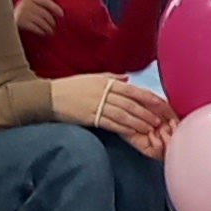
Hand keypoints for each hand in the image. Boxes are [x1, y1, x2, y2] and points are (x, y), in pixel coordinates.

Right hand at [13, 0, 64, 37]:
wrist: (2, 19)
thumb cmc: (16, 13)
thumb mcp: (26, 5)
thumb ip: (37, 6)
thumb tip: (54, 13)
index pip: (46, 1)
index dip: (55, 7)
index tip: (62, 14)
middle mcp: (27, 4)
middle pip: (44, 13)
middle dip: (51, 21)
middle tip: (54, 26)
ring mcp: (24, 13)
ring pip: (41, 21)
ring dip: (47, 27)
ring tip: (50, 31)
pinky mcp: (21, 22)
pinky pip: (35, 28)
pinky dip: (40, 31)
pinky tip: (43, 33)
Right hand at [50, 71, 173, 153]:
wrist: (51, 96)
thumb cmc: (71, 87)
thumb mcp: (92, 77)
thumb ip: (111, 77)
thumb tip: (127, 78)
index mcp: (107, 82)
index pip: (132, 90)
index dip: (147, 97)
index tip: (160, 103)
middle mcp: (104, 92)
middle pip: (130, 103)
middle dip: (146, 112)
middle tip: (159, 120)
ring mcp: (98, 105)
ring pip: (123, 114)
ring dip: (138, 121)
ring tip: (150, 128)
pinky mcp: (91, 117)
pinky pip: (111, 123)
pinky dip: (124, 128)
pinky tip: (133, 132)